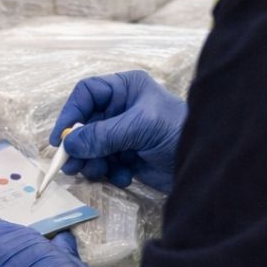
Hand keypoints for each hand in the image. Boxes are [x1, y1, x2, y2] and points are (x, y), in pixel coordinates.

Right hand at [51, 71, 186, 192]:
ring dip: (92, 162)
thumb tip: (70, 144)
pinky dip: (111, 173)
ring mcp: (124, 133)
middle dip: (79, 146)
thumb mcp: (140, 128)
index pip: (87, 94)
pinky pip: (106, 163)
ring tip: (100, 172)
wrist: (206, 163)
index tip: (60, 138)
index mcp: (125, 88)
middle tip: (71, 166)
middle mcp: (122, 108)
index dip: (71, 113)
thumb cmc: (178, 131)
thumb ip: (103, 135)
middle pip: (85, 124)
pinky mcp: (129, 156)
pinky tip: (125, 177)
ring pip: (92, 147)